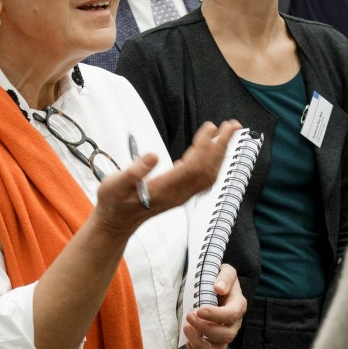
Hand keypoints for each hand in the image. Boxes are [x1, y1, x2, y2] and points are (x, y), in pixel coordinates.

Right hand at [93, 120, 240, 238]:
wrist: (117, 223)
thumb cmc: (114, 202)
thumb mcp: (115, 185)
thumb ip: (134, 171)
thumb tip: (153, 155)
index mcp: (165, 189)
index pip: (193, 165)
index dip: (205, 145)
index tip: (211, 126)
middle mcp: (178, 194)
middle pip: (208, 168)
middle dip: (222, 145)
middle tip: (233, 124)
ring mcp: (181, 196)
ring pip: (209, 174)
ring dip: (221, 152)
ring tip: (228, 132)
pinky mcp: (180, 194)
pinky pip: (204, 178)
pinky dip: (214, 162)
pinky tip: (214, 150)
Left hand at [183, 263, 245, 348]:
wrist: (216, 289)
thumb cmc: (219, 281)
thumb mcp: (225, 271)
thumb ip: (225, 277)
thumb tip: (219, 288)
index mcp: (238, 305)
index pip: (231, 315)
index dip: (215, 315)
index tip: (198, 310)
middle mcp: (234, 324)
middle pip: (226, 336)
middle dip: (204, 328)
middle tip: (189, 316)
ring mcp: (225, 337)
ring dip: (200, 344)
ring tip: (186, 329)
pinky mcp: (216, 345)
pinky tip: (188, 342)